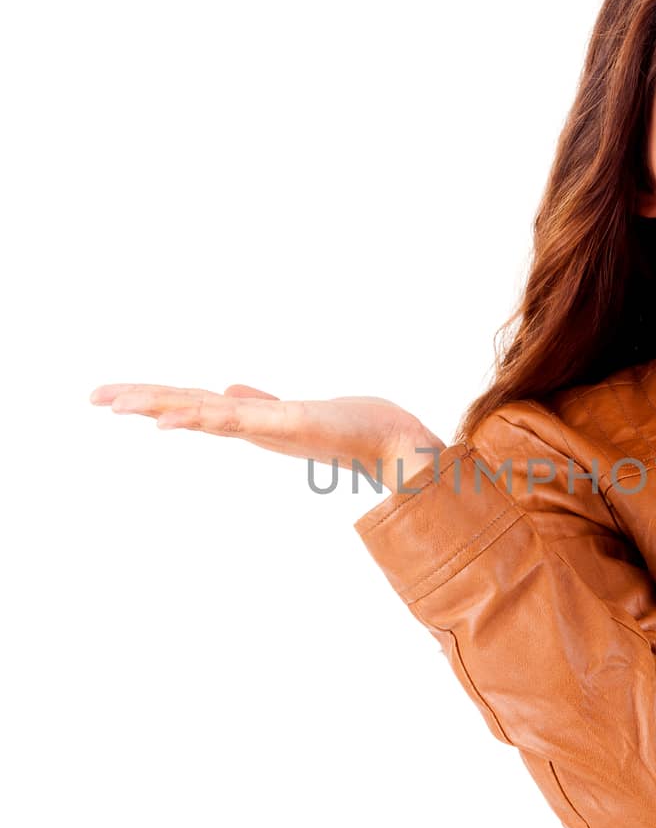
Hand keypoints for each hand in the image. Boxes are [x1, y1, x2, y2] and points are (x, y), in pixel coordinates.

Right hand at [88, 381, 444, 489]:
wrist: (390, 440)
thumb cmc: (346, 427)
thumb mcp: (290, 411)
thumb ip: (255, 401)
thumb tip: (227, 388)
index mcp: (246, 419)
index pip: (189, 403)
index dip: (151, 398)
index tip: (111, 395)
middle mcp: (249, 424)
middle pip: (183, 407)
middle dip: (138, 400)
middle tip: (92, 397)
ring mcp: (264, 426)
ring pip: (198, 413)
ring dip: (157, 407)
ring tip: (116, 403)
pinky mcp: (284, 427)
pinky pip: (232, 421)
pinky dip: (198, 419)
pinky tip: (167, 421)